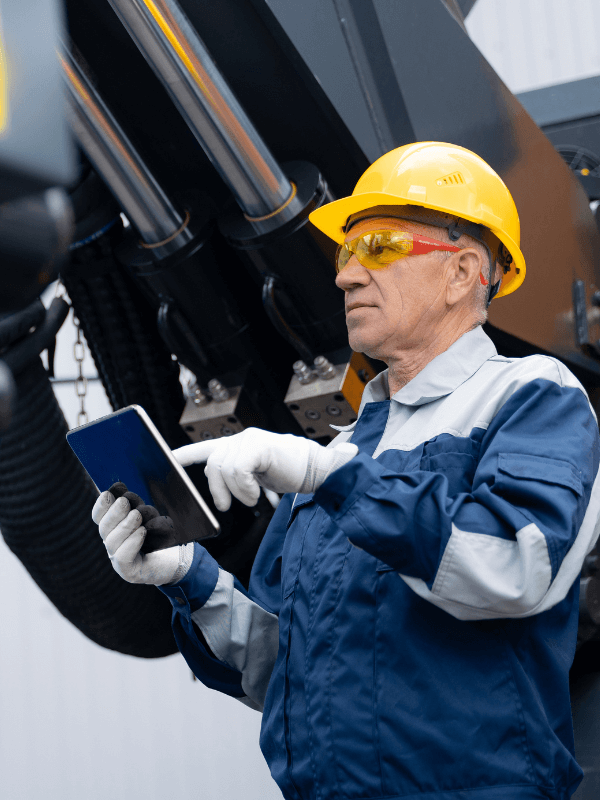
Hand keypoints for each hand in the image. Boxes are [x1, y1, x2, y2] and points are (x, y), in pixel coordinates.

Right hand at [91, 483, 192, 584]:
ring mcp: (118, 559)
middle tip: (124, 502)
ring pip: (113, 541)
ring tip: (137, 515)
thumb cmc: (162, 534)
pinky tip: (142, 532)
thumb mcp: (149, 514)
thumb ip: (135, 503)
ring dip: (125, 526)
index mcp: (113, 527)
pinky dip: (131, 542)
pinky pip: (123, 557)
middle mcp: (112, 543)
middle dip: (114, 513)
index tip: (109, 493)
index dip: (101, 505)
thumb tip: (119, 486)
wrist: (177, 558)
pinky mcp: (128, 571)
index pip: (99, 516)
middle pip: (104, 527)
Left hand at [173, 428, 357, 511]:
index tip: (168, 460)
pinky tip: (258, 494)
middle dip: (216, 489)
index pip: (206, 448)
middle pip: (212, 463)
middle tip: (227, 506)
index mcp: (239, 446)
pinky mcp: (259, 446)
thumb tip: (220, 489)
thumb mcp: (258, 477)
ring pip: (224, 469)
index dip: (186, 454)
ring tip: (252, 498)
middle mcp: (241, 439)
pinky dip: (245, 488)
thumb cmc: (290, 473)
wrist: (317, 469)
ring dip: (236, 491)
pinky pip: (238, 470)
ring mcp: (250, 440)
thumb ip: (238, 477)